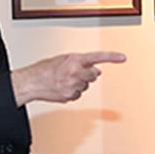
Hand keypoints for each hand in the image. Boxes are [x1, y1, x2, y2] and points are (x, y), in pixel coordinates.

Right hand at [10, 51, 126, 105]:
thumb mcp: (63, 58)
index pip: (97, 57)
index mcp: (74, 60)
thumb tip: (95, 69)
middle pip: (94, 74)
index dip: (111, 57)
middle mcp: (76, 73)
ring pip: (86, 85)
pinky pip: (79, 94)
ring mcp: (74, 86)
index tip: (122, 57)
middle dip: (88, 73)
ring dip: (80, 82)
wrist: (32, 82)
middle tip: (75, 71)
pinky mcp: (70, 96)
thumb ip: (80, 62)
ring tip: (65, 79)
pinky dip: (74, 91)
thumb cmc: (45, 69)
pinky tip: (63, 87)